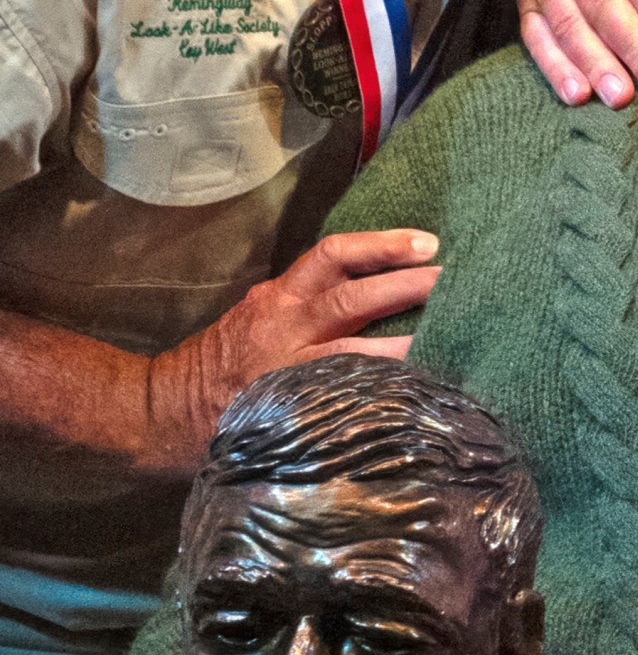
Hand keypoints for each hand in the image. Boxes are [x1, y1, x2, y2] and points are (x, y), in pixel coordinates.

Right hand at [145, 227, 442, 469]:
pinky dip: (383, 394)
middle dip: (407, 286)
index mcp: (278, 297)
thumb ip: (307, 305)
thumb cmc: (224, 363)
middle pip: (353, 297)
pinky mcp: (292, 410)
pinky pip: (346, 398)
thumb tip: (377, 291)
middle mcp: (285, 327)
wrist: (165, 411)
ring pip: (356, 350)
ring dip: (406, 342)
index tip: (426, 243)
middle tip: (454, 281)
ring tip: (450, 335)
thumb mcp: (260, 318)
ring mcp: (289, 371)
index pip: (333, 256)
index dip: (381, 246)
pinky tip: (418, 395)